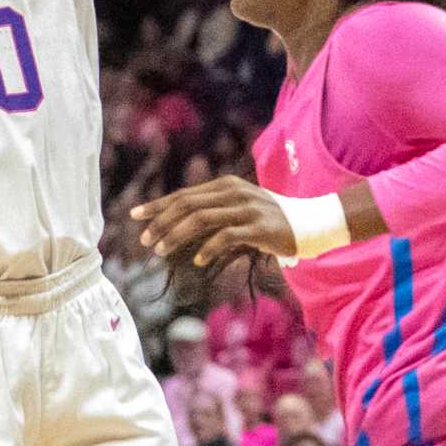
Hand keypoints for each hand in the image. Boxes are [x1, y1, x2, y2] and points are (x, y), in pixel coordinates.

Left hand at [131, 175, 294, 268]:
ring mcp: (247, 209)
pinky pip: (226, 236)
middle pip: (188, 204)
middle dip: (161, 221)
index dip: (158, 204)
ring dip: (177, 235)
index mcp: (225, 185)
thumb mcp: (238, 207)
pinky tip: (197, 260)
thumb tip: (178, 221)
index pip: (184, 194)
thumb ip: (213, 210)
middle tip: (145, 239)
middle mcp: (233, 192)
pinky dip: (208, 248)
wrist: (310, 223)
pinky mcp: (259, 228)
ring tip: (161, 250)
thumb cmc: (269, 219)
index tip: (135, 215)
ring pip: (202, 218)